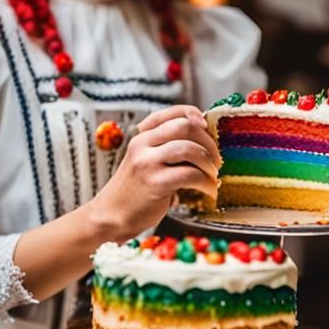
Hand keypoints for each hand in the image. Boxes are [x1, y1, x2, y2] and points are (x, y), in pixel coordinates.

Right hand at [88, 105, 219, 239]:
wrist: (111, 215)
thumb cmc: (134, 191)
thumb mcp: (145, 162)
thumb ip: (165, 150)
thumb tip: (203, 144)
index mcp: (141, 136)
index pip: (170, 113)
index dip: (192, 113)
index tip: (206, 125)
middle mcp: (143, 144)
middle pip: (184, 127)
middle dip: (208, 142)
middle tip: (216, 160)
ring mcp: (148, 162)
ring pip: (190, 149)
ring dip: (209, 163)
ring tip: (213, 176)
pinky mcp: (155, 183)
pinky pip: (191, 175)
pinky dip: (206, 183)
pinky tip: (209, 190)